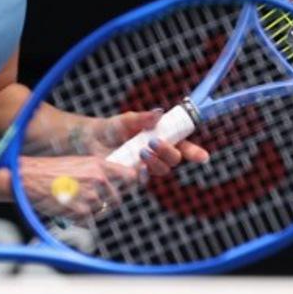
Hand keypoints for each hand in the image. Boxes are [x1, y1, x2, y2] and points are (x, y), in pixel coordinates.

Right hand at [18, 153, 136, 221]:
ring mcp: (91, 197)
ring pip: (102, 212)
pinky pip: (89, 222)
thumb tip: (120, 183)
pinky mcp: (81, 213)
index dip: (130, 184)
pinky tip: (67, 208)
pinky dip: (80, 220)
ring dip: (91, 211)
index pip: (130, 176)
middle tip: (89, 199)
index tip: (127, 188)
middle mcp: (98, 179)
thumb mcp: (80, 163)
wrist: (30, 178)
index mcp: (99, 165)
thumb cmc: (53, 170)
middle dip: (107, 202)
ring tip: (73, 201)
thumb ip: (100, 171)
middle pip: (117, 199)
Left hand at [69, 110, 209, 179]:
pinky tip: (137, 166)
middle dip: (169, 152)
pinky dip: (144, 173)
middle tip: (154, 142)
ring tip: (142, 151)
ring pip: (163, 169)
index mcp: (161, 138)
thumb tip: (158, 113)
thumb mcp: (125, 120)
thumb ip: (141, 118)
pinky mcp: (134, 177)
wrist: (89, 140)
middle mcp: (157, 154)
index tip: (203, 156)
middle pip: (175, 159)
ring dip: (156, 161)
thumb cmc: (110, 128)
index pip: (183, 145)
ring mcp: (147, 166)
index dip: (194, 152)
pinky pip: (145, 180)